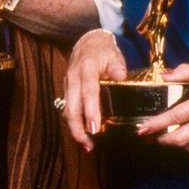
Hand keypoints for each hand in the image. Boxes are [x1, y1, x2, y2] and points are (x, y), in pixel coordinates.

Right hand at [61, 29, 127, 151]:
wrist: (87, 42)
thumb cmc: (103, 51)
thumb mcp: (113, 54)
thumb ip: (117, 66)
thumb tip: (121, 77)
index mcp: (86, 69)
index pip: (88, 92)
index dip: (90, 111)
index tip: (94, 128)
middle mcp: (73, 78)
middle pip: (71, 107)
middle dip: (78, 128)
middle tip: (89, 145)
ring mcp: (68, 85)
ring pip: (67, 111)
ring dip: (75, 130)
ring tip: (86, 145)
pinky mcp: (67, 91)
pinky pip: (67, 109)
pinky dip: (73, 123)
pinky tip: (82, 134)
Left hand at [136, 63, 188, 152]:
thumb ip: (184, 72)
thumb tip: (164, 76)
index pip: (176, 117)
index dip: (157, 124)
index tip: (143, 128)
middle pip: (181, 138)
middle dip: (161, 140)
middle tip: (147, 136)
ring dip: (173, 144)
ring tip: (160, 138)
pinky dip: (188, 145)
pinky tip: (180, 138)